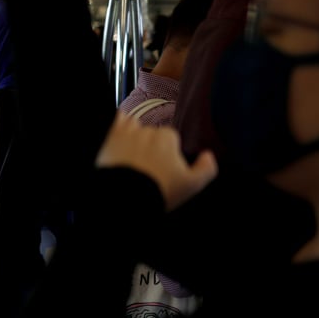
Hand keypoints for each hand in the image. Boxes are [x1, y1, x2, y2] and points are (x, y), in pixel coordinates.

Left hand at [95, 112, 217, 210]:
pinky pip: (116, 119)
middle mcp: (146, 131)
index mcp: (167, 138)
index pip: (170, 138)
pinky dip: (118, 124)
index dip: (167, 151)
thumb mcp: (191, 185)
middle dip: (149, 145)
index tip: (162, 164)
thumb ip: (206, 169)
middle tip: (145, 165)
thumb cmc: (157, 191)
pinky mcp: (110, 135)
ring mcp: (126, 132)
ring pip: (131, 126)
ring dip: (131, 136)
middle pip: (150, 133)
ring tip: (130, 155)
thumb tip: (208, 156)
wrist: (127, 197)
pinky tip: (119, 137)